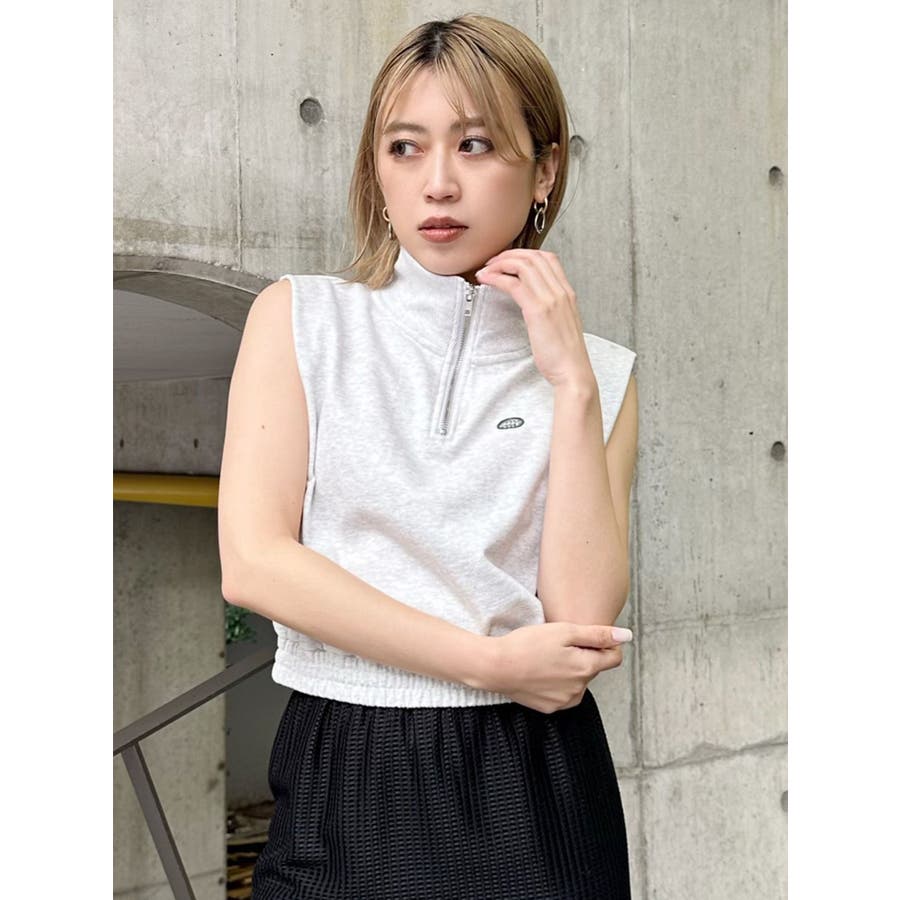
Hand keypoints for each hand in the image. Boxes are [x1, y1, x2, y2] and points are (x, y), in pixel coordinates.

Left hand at [475, 249, 594, 388]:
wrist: (573, 371)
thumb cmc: (565, 355)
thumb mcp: (562, 324)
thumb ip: (551, 308)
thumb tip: (534, 302)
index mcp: (567, 293)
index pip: (548, 258)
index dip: (525, 253)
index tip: (509, 259)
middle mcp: (560, 292)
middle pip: (533, 257)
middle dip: (509, 255)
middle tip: (493, 263)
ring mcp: (550, 299)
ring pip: (523, 266)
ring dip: (500, 264)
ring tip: (486, 270)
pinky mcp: (537, 310)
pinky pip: (514, 284)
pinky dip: (496, 278)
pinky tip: (487, 280)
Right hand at [483, 622, 629, 713]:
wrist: (496, 667)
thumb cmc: (528, 644)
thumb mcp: (564, 631)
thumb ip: (598, 634)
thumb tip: (626, 636)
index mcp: (586, 668)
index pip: (613, 658)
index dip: (603, 644)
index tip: (585, 637)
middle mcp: (580, 689)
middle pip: (593, 668)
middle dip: (583, 656)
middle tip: (558, 644)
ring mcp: (564, 701)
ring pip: (578, 681)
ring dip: (570, 670)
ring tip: (547, 658)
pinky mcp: (550, 708)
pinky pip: (563, 693)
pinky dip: (557, 682)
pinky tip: (540, 671)